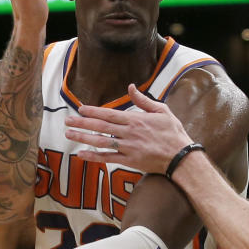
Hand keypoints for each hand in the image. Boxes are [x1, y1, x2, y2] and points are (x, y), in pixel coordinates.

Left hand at [65, 84, 193, 173]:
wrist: (180, 156)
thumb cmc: (173, 132)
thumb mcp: (161, 110)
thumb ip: (143, 100)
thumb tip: (131, 87)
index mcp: (135, 120)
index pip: (109, 114)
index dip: (93, 111)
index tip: (80, 109)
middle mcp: (128, 133)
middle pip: (100, 127)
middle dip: (82, 123)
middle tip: (67, 121)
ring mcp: (127, 148)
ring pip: (101, 142)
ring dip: (83, 138)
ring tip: (69, 135)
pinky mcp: (129, 160)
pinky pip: (108, 158)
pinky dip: (93, 157)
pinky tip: (81, 155)